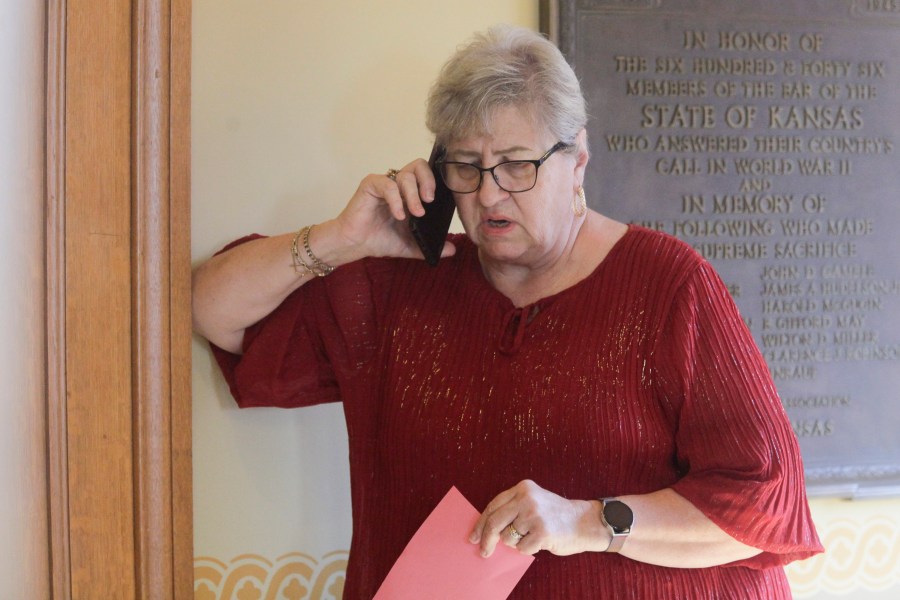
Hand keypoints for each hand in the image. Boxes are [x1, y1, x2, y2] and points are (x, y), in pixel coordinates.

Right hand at [333, 158, 454, 260]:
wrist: (355, 245)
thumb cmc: (379, 240)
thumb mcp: (410, 245)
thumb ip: (430, 246)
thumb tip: (452, 250)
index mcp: (409, 193)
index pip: (427, 175)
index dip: (436, 182)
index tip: (440, 200)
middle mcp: (398, 184)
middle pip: (419, 166)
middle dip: (428, 181)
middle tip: (430, 200)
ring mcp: (384, 183)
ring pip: (405, 175)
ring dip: (413, 194)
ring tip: (416, 214)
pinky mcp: (370, 185)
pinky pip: (387, 184)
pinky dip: (396, 199)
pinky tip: (399, 215)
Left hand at [469, 480, 606, 556]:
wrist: (584, 521)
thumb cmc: (555, 515)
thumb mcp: (533, 502)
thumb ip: (512, 509)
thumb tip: (485, 530)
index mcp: (522, 488)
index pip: (493, 506)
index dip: (481, 523)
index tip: (474, 536)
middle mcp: (527, 498)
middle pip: (494, 522)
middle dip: (486, 540)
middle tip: (483, 551)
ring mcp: (534, 515)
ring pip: (508, 538)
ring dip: (516, 543)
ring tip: (531, 536)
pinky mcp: (542, 532)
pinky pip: (522, 548)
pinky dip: (528, 550)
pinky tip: (540, 542)